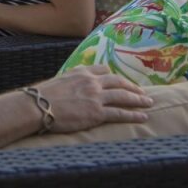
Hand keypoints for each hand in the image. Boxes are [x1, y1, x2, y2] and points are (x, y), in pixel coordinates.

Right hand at [33, 66, 151, 133]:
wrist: (39, 106)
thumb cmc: (44, 96)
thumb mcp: (60, 81)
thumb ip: (72, 81)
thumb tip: (73, 86)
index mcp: (82, 72)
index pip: (104, 71)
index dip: (116, 77)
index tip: (122, 83)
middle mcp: (92, 82)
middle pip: (119, 82)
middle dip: (133, 88)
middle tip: (143, 93)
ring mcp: (96, 97)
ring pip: (123, 96)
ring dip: (138, 100)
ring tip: (148, 103)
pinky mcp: (97, 113)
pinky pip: (120, 113)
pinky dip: (134, 115)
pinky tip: (143, 117)